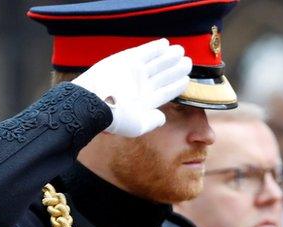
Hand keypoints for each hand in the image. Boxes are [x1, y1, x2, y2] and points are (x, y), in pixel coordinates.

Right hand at [72, 38, 192, 137]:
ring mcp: (133, 72)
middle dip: (176, 68)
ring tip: (180, 52)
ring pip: (156, 63)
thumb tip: (162, 118)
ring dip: (169, 57)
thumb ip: (152, 121)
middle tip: (187, 62)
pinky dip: (154, 48)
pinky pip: (143, 52)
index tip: (186, 79)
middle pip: (162, 75)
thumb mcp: (138, 126)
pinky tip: (165, 44)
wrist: (95, 102)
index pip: (165, 92)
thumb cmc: (115, 118)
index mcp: (144, 102)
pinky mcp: (125, 60)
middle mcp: (140, 86)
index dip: (176, 85)